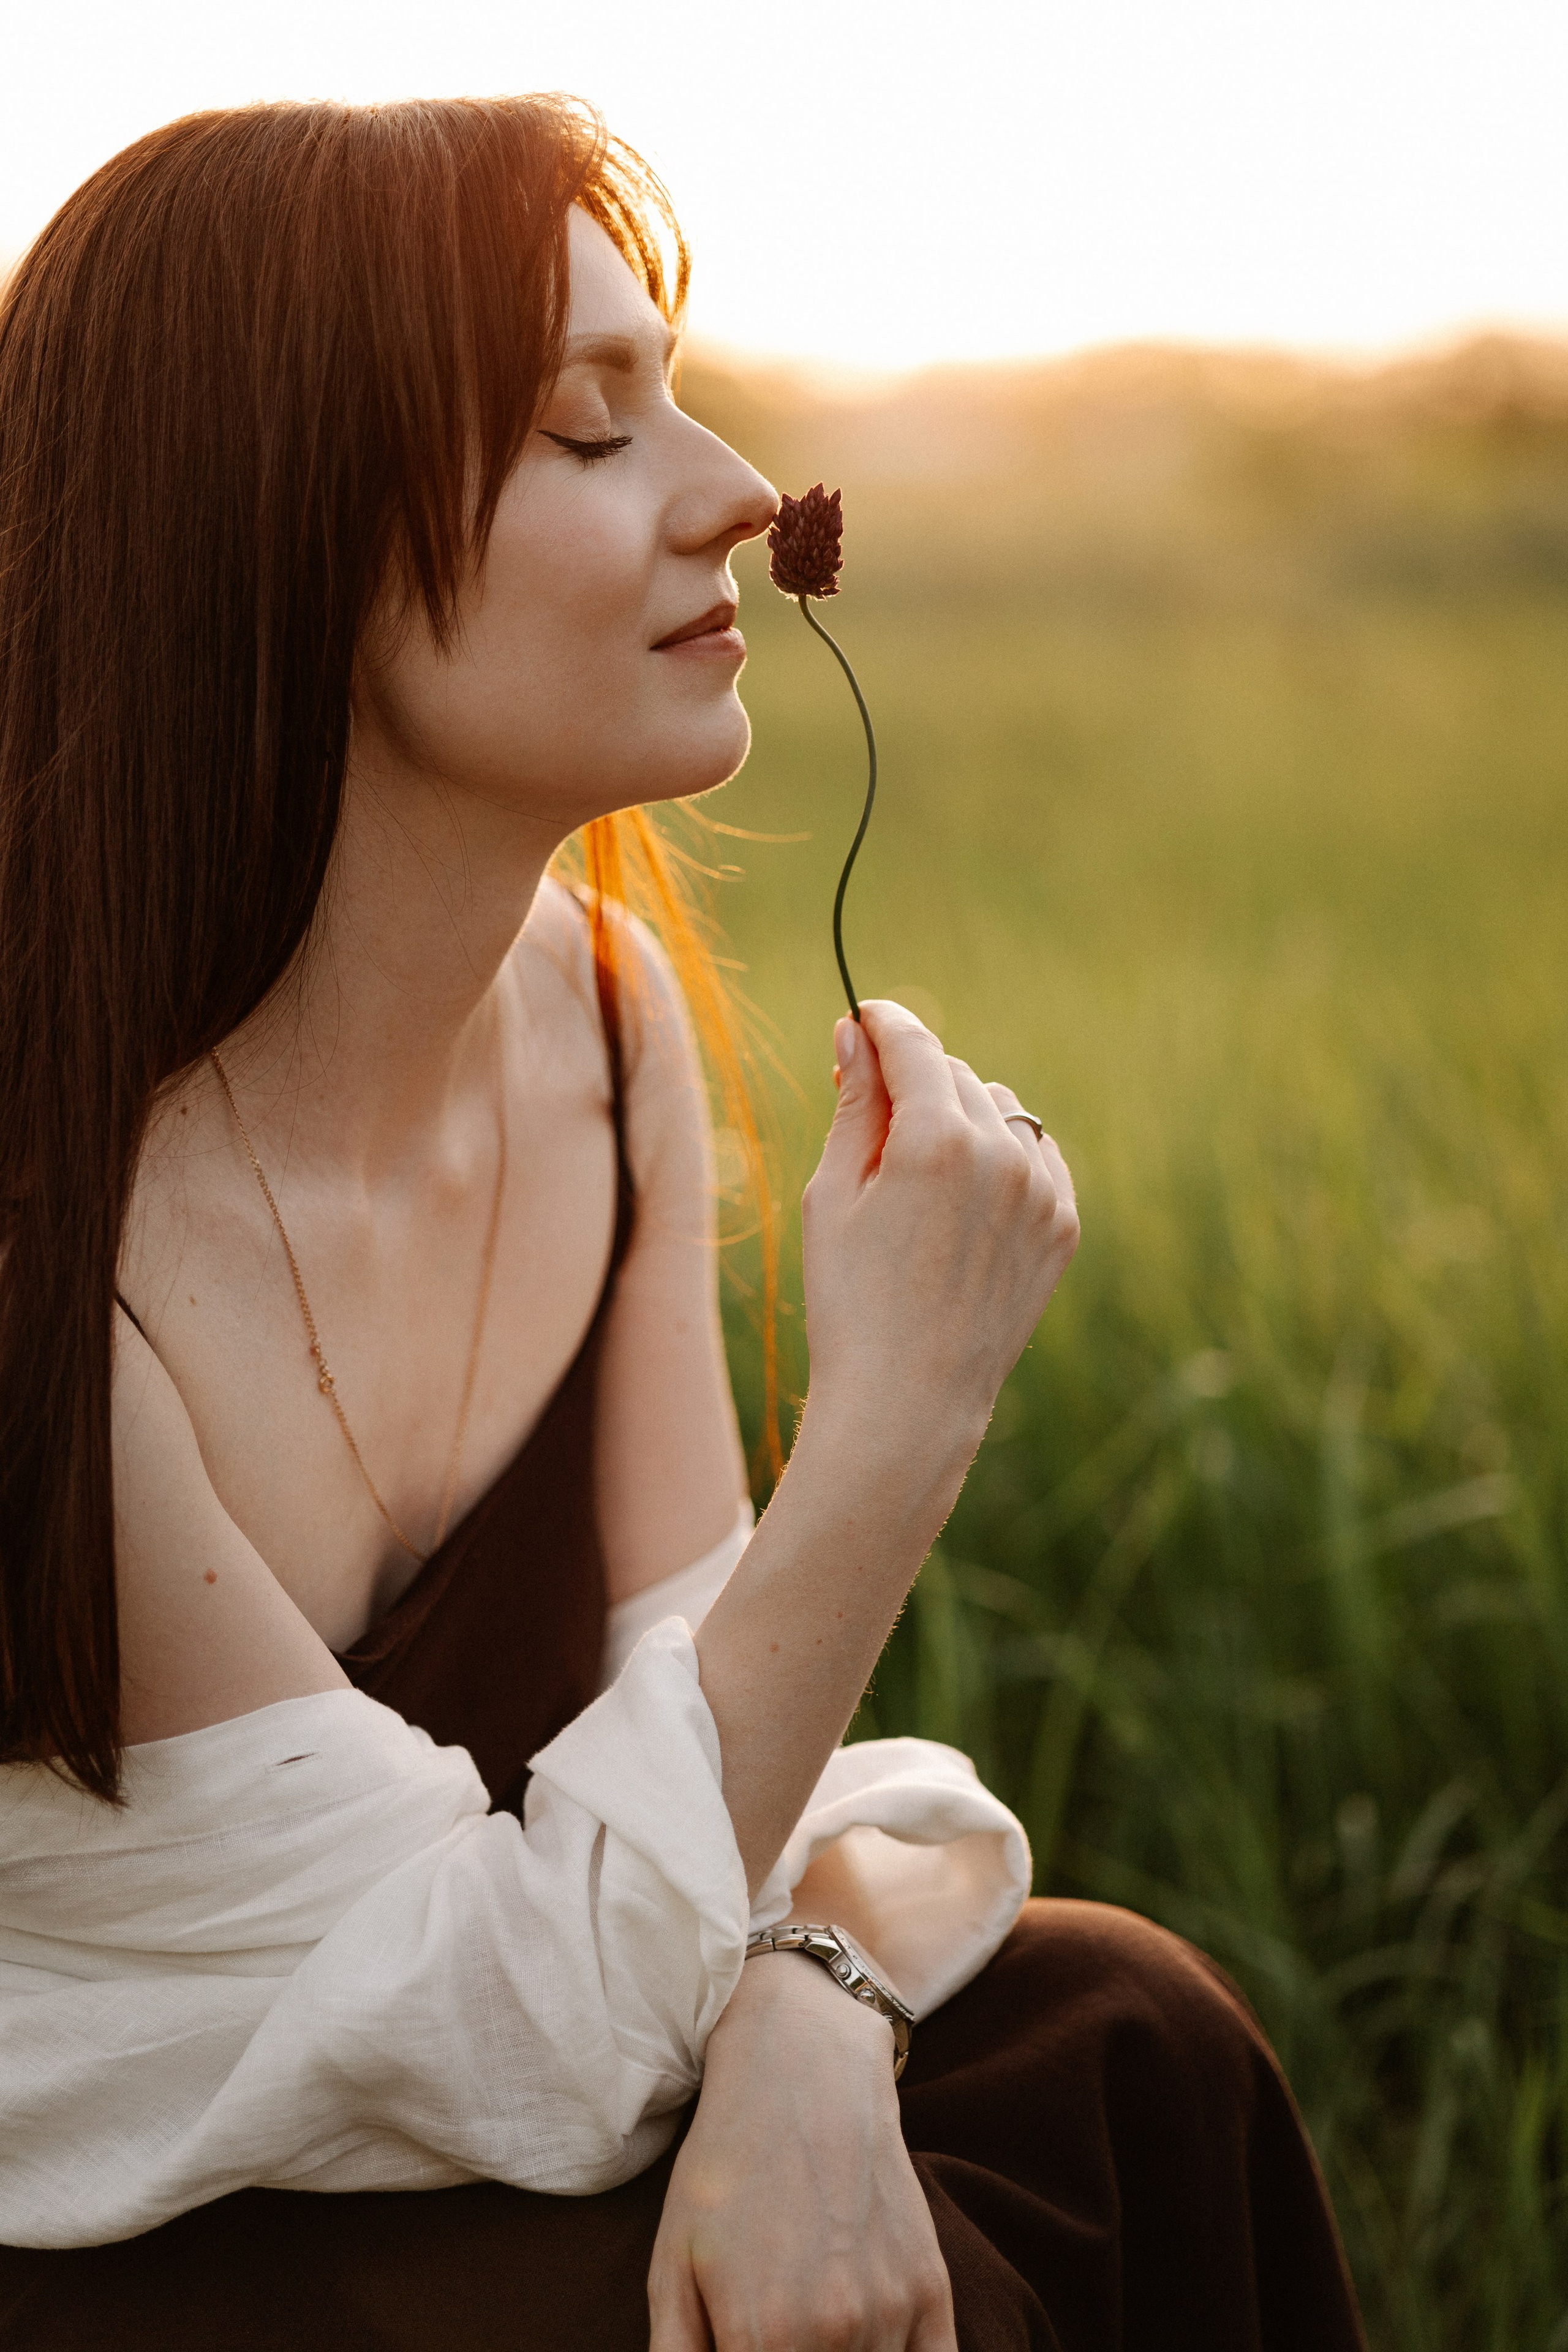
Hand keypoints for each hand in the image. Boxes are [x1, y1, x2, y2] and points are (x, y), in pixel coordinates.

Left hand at [648, 1952, 955, 2351]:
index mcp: (762, 2339)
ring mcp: (890, 2311)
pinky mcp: (930, 2288)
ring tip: (813, 2325)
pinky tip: (866, 2339)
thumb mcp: (672, 2263)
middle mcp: (834, 2335)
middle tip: (774, 2334)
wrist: (803, 2068)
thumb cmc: (727, 2165)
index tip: (747, 2344)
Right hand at [802, 1001, 1077, 1448]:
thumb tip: (855, 1033)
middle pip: (954, 1073)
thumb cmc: (851, 1301)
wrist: (909, 1401)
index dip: (882, 1023)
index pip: (913, 1044)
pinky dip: (1004, 1155)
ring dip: (961, 1117)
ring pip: (999, 1109)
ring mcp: (1042, 1191)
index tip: (863, 1019)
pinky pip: (1036, 1154)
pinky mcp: (1064, 1226)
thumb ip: (854, 1104)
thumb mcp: (833, 1195)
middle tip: (872, 1118)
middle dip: (913, 1081)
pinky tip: (967, 1194)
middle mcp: (1001, 1155)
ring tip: (919, 1172)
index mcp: (935, 1140)